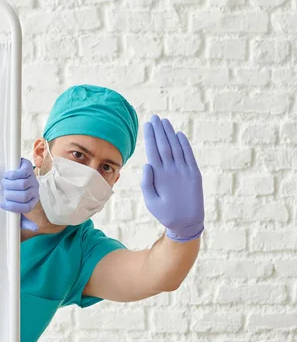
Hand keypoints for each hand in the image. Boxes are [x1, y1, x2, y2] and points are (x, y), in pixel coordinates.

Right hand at [0, 158, 38, 230]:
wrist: (12, 175)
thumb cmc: (12, 195)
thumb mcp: (16, 208)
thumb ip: (23, 220)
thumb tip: (35, 228)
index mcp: (32, 201)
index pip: (26, 208)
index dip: (13, 207)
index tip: (2, 204)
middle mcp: (35, 190)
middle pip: (24, 195)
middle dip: (10, 195)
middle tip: (3, 192)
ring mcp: (33, 178)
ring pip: (22, 184)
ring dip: (9, 184)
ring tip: (4, 183)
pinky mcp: (28, 167)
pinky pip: (22, 172)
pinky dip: (12, 175)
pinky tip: (7, 176)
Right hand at [140, 115, 203, 241]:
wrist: (188, 223)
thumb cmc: (166, 213)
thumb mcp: (150, 202)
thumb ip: (147, 183)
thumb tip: (147, 164)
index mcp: (160, 176)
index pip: (153, 151)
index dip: (150, 136)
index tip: (147, 125)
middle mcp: (172, 170)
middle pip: (164, 145)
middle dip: (159, 130)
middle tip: (154, 118)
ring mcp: (185, 171)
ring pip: (176, 147)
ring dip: (170, 133)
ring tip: (164, 122)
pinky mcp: (195, 174)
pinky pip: (189, 155)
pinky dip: (184, 144)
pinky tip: (179, 134)